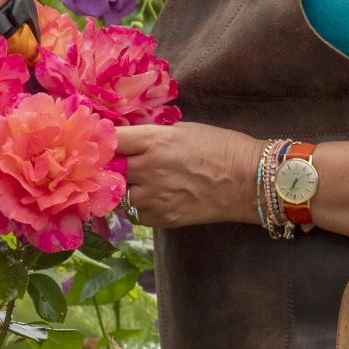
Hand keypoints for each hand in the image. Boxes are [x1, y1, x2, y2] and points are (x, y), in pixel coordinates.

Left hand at [113, 122, 259, 229]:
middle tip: (111, 162)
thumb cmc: (220, 147)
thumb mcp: (183, 129)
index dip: (102, 139)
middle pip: (107, 169)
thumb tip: (125, 136)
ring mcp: (153, 197)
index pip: (110, 139)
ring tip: (134, 181)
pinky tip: (150, 197)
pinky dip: (137, 206)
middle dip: (107, 165)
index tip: (100, 139)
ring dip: (120, 188)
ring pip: (117, 195)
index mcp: (154, 140)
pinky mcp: (161, 219)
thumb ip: (151, 134)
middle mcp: (148, 169)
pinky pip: (134, 213)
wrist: (248, 181)